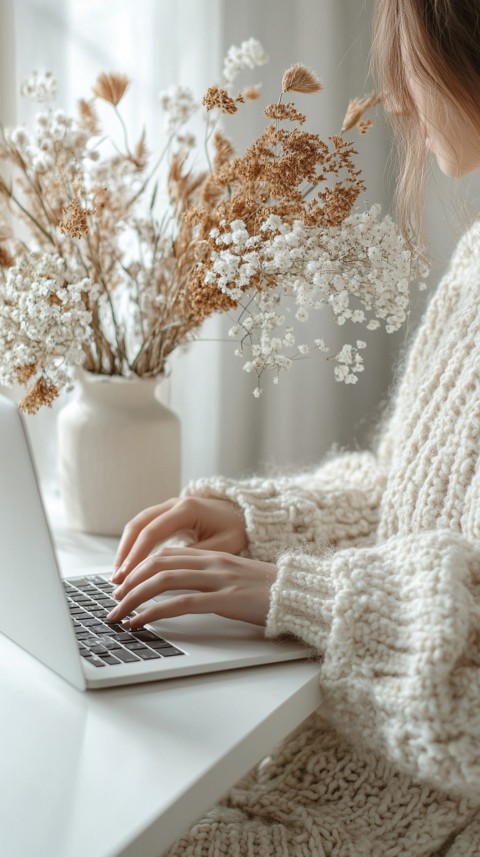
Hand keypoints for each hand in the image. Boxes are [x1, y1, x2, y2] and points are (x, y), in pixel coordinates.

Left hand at [106, 547, 276, 627]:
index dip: (138, 568)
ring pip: (163, 581)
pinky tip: (141, 622)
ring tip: (119, 614)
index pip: (165, 555)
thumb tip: (181, 590)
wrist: (300, 594)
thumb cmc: (269, 591)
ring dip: (134, 598)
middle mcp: (212, 562)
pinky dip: (154, 613)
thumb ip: (210, 578)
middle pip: (157, 565)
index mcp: (212, 555)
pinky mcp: (225, 600)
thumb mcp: (234, 578)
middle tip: (113, 602)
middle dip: (129, 583)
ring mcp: (218, 580)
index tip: (122, 585)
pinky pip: (181, 604)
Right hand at [112, 496, 247, 582]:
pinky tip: (131, 565)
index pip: (152, 532)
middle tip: (117, 579)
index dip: (136, 554)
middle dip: (125, 552)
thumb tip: (170, 573)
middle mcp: (174, 504)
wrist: (247, 513)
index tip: (126, 575)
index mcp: (187, 509)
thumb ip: (197, 556)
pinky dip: (135, 546)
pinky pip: (145, 529)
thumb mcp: (224, 545)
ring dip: (126, 549)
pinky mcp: (169, 516)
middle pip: (138, 525)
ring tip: (119, 575)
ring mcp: (170, 508)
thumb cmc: (238, 529)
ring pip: (138, 525)